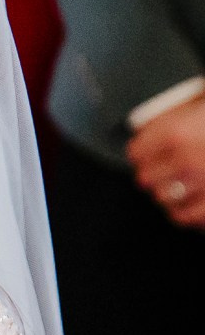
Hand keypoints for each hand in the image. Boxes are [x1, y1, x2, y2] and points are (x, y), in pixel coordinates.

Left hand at [127, 93, 204, 227]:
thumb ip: (183, 115)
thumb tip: (153, 126)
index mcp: (178, 134)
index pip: (137, 152)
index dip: (143, 151)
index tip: (147, 151)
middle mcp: (187, 163)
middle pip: (147, 179)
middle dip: (154, 174)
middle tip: (163, 169)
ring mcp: (204, 187)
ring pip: (165, 201)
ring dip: (170, 194)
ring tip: (181, 186)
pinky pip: (188, 219)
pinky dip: (189, 213)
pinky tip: (196, 202)